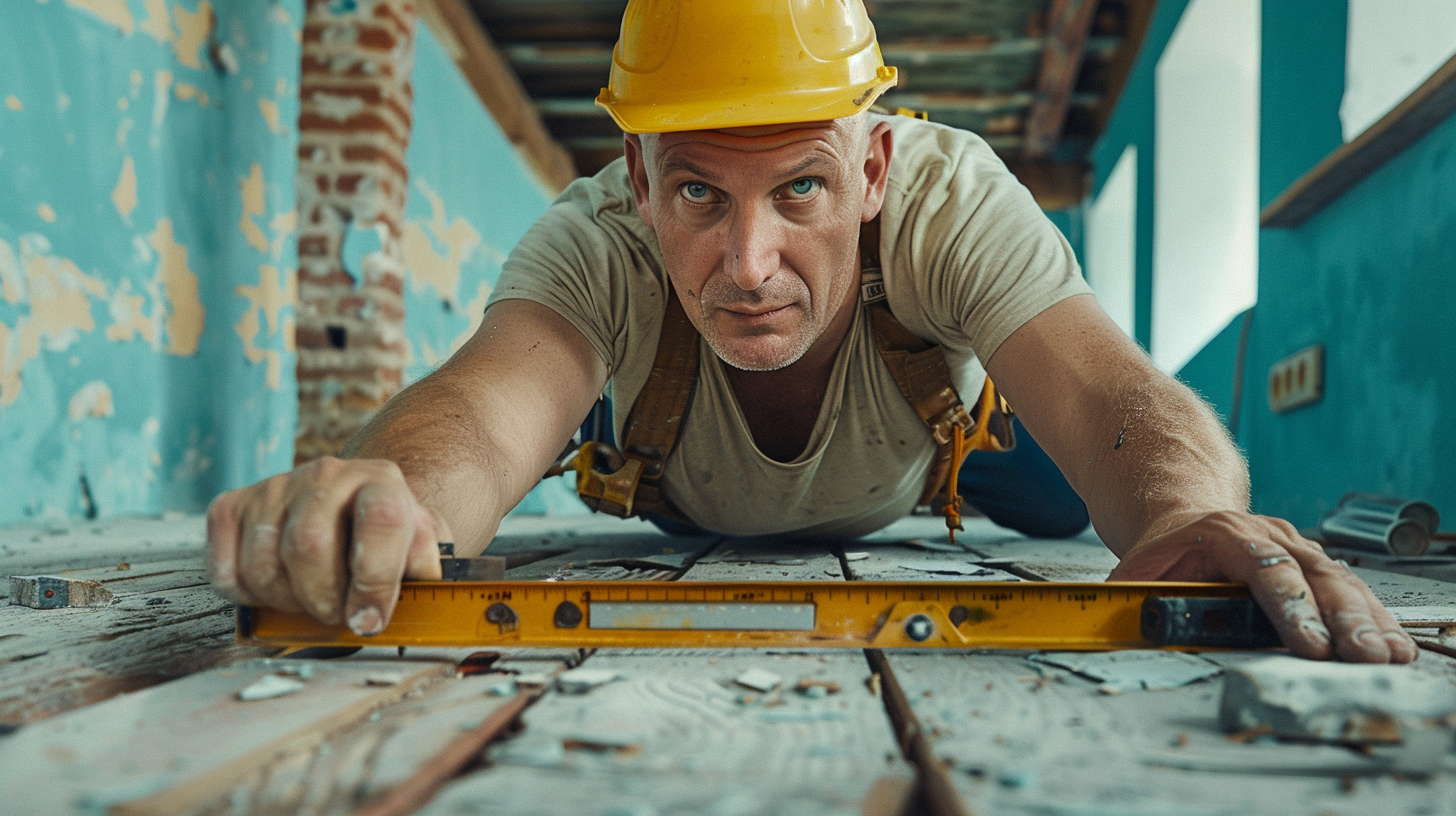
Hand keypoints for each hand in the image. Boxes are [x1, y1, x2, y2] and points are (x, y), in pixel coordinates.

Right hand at [206, 457, 447, 634]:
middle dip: (323, 600)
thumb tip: (421, 604)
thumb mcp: (420, 550)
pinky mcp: (232, 506)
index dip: (374, 581)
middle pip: (308, 545)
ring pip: (264, 563)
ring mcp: (275, 487)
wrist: (350, 505)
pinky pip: (226, 569)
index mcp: (381, 481)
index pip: (380, 521)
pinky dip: (249, 595)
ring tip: (310, 600)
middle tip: (337, 616)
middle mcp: (327, 475)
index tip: (369, 620)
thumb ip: (425, 573)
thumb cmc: (384, 540)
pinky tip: (277, 588)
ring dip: (287, 602)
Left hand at [1109, 510, 1417, 662]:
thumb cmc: (1164, 553)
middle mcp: (1270, 536)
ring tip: (1390, 657)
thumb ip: (1129, 602)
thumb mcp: (1137, 571)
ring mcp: (1298, 548)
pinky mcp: (1316, 565)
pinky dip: (1375, 618)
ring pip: (1341, 581)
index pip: (1265, 569)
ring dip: (1368, 621)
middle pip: (1315, 575)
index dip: (1290, 608)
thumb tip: (1118, 633)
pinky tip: (1395, 645)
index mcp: (1226, 534)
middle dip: (1342, 620)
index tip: (1311, 645)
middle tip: (1364, 657)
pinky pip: (1351, 591)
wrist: (1184, 516)